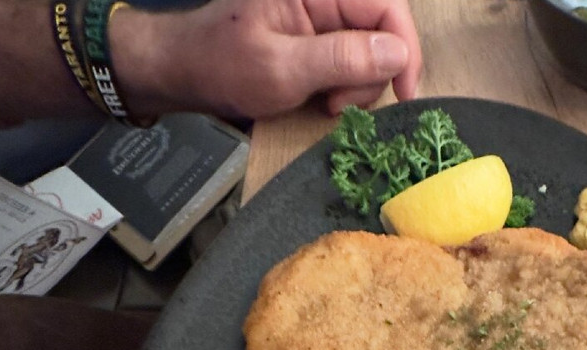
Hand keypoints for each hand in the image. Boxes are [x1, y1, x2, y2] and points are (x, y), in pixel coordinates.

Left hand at [115, 0, 422, 118]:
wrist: (183, 72)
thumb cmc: (220, 66)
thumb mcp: (282, 69)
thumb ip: (341, 59)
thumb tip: (397, 53)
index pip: (386, 5)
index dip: (404, 48)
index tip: (404, 91)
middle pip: (383, 30)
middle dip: (372, 73)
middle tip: (339, 103)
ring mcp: (322, 14)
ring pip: (373, 50)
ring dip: (358, 85)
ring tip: (325, 102)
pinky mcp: (319, 35)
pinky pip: (354, 59)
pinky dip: (346, 85)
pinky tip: (323, 97)